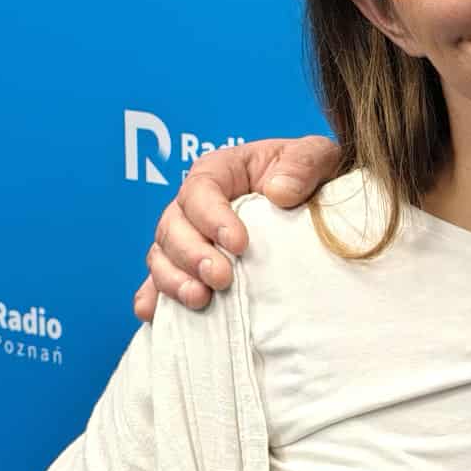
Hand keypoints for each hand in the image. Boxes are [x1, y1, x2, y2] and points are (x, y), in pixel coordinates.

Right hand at [133, 135, 339, 320]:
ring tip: (199, 299)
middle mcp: (194, 205)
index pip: (201, 189)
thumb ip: (301, 164)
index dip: (213, 217)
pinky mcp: (190, 268)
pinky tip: (156, 315)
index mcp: (219, 171)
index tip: (239, 243)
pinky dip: (155, 298)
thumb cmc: (308, 174)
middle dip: (192, 255)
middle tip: (220, 278)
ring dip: (174, 280)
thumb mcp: (315, 155)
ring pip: (162, 256)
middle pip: (173, 226)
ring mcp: (188, 238)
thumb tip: (279, 192)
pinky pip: (159, 282)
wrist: (314, 204)